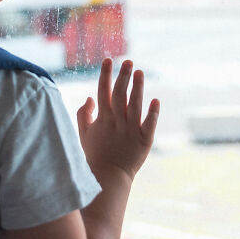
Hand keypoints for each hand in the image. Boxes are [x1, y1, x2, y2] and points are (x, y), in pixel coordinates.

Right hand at [76, 59, 159, 184]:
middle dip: (123, 76)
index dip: (105, 74)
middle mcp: (117, 121)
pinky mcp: (144, 140)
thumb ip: (83, 114)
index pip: (102, 91)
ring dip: (138, 88)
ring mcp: (130, 130)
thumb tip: (89, 97)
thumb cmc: (95, 155)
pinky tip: (155, 100)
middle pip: (119, 94)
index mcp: (102, 118)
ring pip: (135, 105)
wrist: (108, 178)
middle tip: (128, 62)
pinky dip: (152, 112)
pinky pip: (149, 123)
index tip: (108, 60)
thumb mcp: (84, 134)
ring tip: (140, 73)